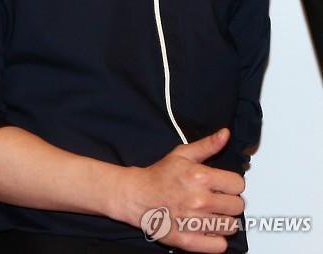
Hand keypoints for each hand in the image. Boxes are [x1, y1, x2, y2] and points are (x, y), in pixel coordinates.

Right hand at [114, 128, 244, 252]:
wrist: (137, 196)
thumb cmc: (160, 175)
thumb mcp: (183, 154)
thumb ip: (207, 145)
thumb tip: (225, 134)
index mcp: (200, 177)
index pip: (238, 184)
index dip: (232, 183)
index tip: (224, 185)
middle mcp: (200, 200)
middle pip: (237, 206)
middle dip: (230, 201)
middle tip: (218, 199)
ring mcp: (194, 223)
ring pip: (230, 226)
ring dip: (224, 220)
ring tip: (212, 213)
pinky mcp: (188, 241)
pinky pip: (218, 246)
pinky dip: (217, 240)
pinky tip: (208, 229)